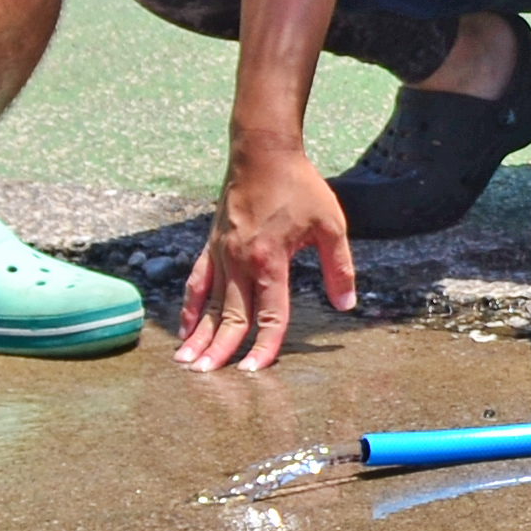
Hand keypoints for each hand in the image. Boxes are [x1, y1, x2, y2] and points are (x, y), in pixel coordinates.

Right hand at [180, 133, 356, 371]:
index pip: (270, 314)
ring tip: (186, 364)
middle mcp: (240, 260)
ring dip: (197, 335)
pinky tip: (184, 328)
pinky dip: (189, 307)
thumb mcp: (330, 225)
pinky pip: (196, 282)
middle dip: (221, 350)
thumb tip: (346, 305)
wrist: (262, 152)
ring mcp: (221, 253)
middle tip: (208, 378)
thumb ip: (339, 268)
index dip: (265, 345)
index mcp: (271, 259)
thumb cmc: (300, 186)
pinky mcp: (210, 245)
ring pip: (208, 303)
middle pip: (232, 315)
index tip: (255, 371)